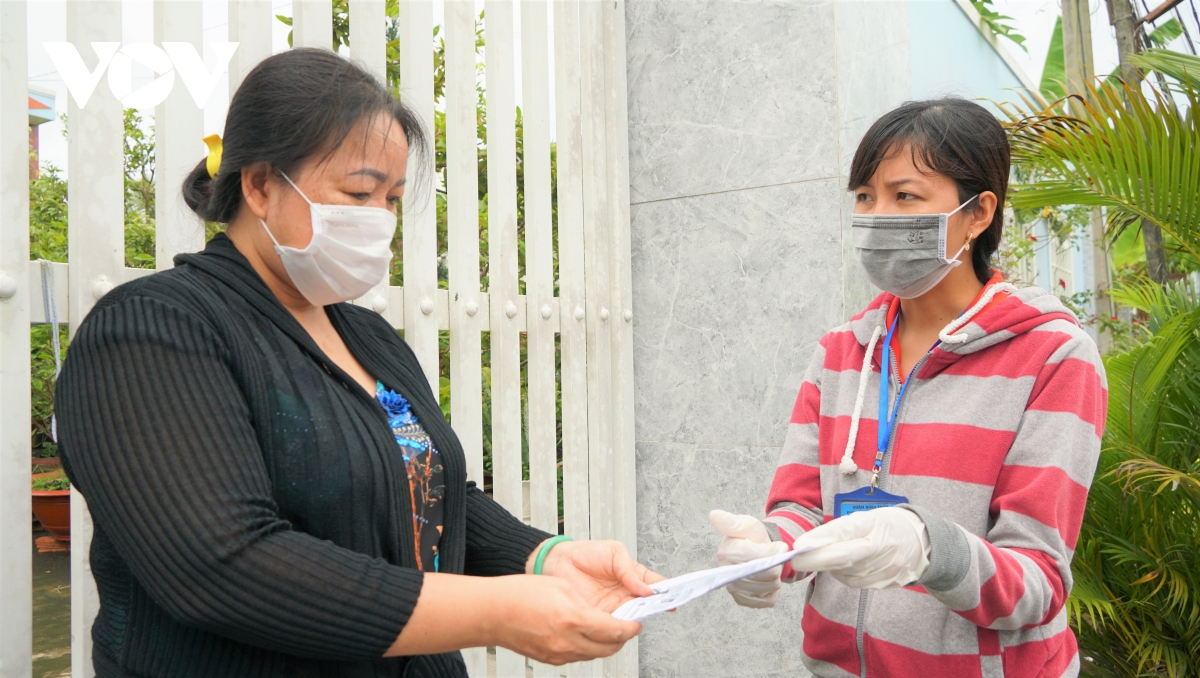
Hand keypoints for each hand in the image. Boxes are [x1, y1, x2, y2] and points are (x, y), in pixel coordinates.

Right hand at [488, 574, 642, 664]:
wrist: (492, 612)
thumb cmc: (520, 594)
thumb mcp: (561, 587)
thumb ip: (586, 603)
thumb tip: (602, 614)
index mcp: (574, 618)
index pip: (615, 630)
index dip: (630, 628)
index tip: (635, 623)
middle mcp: (568, 641)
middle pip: (608, 648)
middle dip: (621, 639)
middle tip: (626, 627)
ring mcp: (558, 654)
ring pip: (594, 654)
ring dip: (604, 644)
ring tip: (606, 630)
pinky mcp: (550, 659)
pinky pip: (578, 657)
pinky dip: (587, 647)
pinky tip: (584, 635)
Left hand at [530, 539, 664, 612]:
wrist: (557, 562)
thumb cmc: (585, 553)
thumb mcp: (613, 552)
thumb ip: (629, 570)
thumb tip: (647, 588)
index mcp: (634, 576)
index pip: (657, 585)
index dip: (670, 591)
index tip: (679, 595)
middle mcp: (627, 593)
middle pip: (649, 604)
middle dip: (658, 606)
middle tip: (662, 605)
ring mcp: (615, 606)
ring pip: (634, 617)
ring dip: (640, 616)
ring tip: (642, 610)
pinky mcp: (600, 616)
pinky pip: (615, 625)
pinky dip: (621, 625)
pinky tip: (624, 620)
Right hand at [709, 510, 788, 607]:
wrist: (753, 552)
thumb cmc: (750, 537)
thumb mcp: (745, 524)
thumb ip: (732, 521)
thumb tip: (714, 515)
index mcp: (726, 552)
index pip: (759, 557)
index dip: (774, 552)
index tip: (779, 546)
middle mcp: (726, 573)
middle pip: (766, 575)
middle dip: (776, 565)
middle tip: (773, 557)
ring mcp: (733, 588)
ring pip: (769, 588)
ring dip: (775, 578)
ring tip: (769, 567)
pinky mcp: (741, 600)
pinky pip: (767, 600)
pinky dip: (773, 591)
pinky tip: (767, 580)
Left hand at [788, 507, 929, 589]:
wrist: (921, 543)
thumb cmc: (886, 525)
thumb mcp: (866, 517)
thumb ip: (839, 529)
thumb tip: (809, 543)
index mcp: (876, 523)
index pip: (846, 531)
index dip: (822, 539)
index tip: (799, 545)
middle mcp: (883, 547)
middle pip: (844, 557)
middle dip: (817, 560)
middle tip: (795, 561)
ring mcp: (887, 568)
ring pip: (847, 573)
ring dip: (831, 568)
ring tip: (828, 558)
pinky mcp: (887, 583)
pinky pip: (856, 582)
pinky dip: (844, 575)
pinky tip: (846, 566)